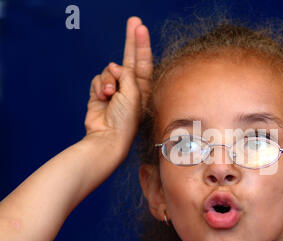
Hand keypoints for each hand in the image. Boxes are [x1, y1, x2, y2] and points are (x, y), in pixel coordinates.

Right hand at [85, 17, 152, 148]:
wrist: (108, 137)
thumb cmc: (126, 119)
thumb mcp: (133, 93)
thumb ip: (127, 75)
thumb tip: (115, 67)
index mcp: (144, 90)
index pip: (144, 62)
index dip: (142, 45)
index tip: (141, 28)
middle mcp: (131, 89)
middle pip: (130, 59)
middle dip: (131, 40)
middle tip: (134, 20)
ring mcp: (115, 91)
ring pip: (109, 71)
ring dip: (108, 80)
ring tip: (110, 95)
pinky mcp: (100, 95)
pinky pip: (98, 79)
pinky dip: (98, 86)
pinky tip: (102, 98)